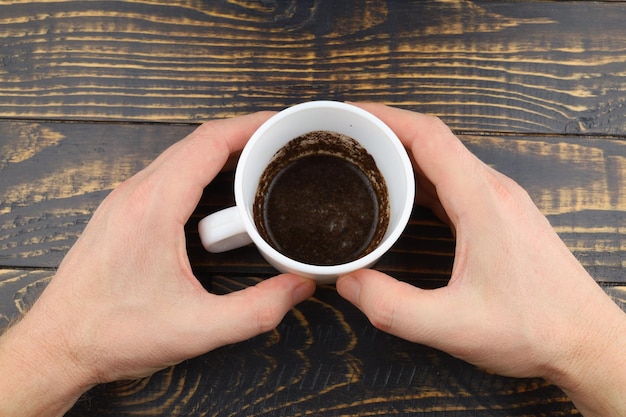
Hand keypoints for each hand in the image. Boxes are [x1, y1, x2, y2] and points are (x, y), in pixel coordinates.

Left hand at [0, 113, 315, 416]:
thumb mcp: (197, 328)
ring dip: (221, 152)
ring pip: (180, 156)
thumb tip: (300, 286)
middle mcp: (136, 193)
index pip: (209, 142)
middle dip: (244, 136)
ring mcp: (125, 200)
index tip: (282, 124)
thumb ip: (257, 309)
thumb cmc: (114, 333)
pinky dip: (200, 169)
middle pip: (198, 143)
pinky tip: (219, 189)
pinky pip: (167, 174)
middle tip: (281, 143)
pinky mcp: (122, 213)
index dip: (251, 126)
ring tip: (258, 162)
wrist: (59, 345)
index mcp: (154, 206)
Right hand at [336, 104, 625, 415]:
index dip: (385, 117)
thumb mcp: (453, 325)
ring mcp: (500, 201)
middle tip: (346, 140)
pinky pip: (454, 181)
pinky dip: (422, 177)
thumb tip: (346, 282)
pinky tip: (402, 194)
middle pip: (433, 140)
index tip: (351, 115)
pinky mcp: (501, 216)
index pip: (428, 136)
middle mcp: (493, 190)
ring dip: (404, 154)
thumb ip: (392, 306)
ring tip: (364, 161)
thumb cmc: (534, 328)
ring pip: (444, 160)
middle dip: (386, 132)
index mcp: (481, 200)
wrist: (586, 340)